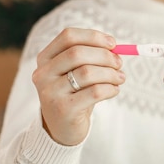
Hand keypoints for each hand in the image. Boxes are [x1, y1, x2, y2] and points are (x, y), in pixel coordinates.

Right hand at [32, 28, 124, 145]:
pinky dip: (110, 88)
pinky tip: (114, 90)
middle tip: (119, 63)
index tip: (113, 43)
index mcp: (45, 58)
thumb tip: (116, 48)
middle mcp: (43, 74)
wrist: (64, 128)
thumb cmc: (75, 93)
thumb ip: (92, 56)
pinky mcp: (63, 109)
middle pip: (77, 53)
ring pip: (87, 72)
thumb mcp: (78, 72)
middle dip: (105, 56)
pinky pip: (95, 92)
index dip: (93, 37)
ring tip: (120, 78)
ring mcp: (50, 92)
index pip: (68, 36)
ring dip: (111, 73)